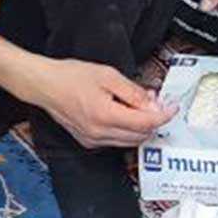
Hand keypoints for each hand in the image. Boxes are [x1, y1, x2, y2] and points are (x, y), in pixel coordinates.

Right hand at [21, 56, 173, 148]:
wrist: (44, 85)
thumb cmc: (70, 77)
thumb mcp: (108, 75)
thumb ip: (134, 92)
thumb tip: (154, 104)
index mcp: (105, 115)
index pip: (146, 123)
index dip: (164, 115)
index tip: (173, 107)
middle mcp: (99, 133)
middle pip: (141, 136)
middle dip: (153, 120)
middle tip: (155, 101)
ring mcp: (93, 140)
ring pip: (130, 141)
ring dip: (141, 126)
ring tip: (139, 104)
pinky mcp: (89, 141)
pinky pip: (116, 140)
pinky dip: (126, 129)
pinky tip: (125, 113)